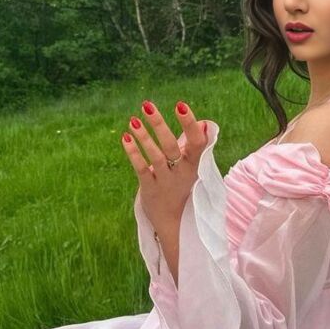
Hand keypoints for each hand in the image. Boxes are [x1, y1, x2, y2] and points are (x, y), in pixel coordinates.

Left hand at [122, 99, 207, 230]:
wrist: (176, 224)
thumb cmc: (184, 187)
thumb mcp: (194, 168)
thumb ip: (197, 147)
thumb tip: (204, 123)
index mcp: (195, 165)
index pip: (196, 142)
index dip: (189, 124)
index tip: (180, 105)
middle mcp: (181, 173)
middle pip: (172, 147)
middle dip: (160, 125)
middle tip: (147, 105)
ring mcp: (165, 182)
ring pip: (155, 157)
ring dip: (144, 138)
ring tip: (133, 120)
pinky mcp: (150, 189)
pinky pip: (141, 169)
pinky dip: (134, 154)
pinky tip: (125, 137)